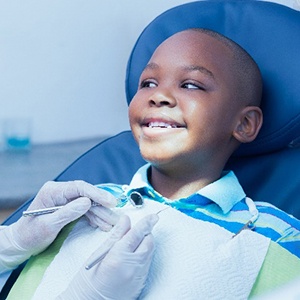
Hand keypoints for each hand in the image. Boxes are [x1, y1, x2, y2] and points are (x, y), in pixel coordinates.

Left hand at [0, 180, 118, 271]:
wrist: (21, 243)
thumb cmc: (30, 235)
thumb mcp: (48, 225)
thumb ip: (67, 212)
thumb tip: (87, 202)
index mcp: (53, 191)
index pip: (80, 188)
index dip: (97, 194)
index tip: (111, 202)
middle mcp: (61, 192)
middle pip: (87, 195)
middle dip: (102, 207)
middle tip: (116, 216)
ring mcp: (66, 200)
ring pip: (88, 204)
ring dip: (101, 214)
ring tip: (113, 223)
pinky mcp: (69, 208)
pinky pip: (85, 211)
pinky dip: (95, 218)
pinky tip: (103, 224)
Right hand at [58, 214, 158, 299]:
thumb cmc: (88, 280)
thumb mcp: (99, 254)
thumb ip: (115, 236)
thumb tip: (125, 220)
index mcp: (118, 257)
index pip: (137, 234)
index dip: (146, 223)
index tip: (153, 216)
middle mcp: (132, 267)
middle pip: (148, 242)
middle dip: (145, 233)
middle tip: (135, 231)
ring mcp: (138, 276)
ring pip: (149, 252)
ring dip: (144, 244)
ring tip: (131, 244)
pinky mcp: (141, 283)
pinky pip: (147, 263)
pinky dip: (143, 255)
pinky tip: (132, 256)